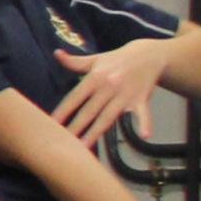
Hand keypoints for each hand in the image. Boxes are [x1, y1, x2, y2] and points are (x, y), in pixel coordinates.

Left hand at [50, 36, 175, 148]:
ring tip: (84, 147)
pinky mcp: (142, 100)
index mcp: (95, 77)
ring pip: (108, 117)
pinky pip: (144, 113)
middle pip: (89, 111)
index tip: (52, 124)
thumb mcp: (95, 59)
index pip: (75, 97)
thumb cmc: (117, 59)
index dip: (63, 110)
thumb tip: (56, 53)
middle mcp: (109, 87)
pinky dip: (145, 123)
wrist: (149, 55)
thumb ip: (75, 62)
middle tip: (63, 142)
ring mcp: (126, 95)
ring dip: (96, 132)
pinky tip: (145, 135)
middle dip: (75, 127)